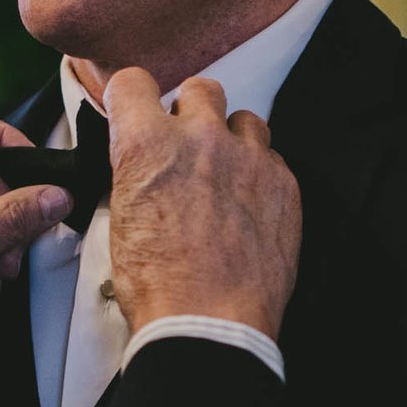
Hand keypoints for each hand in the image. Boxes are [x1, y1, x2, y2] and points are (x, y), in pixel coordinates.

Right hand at [102, 69, 300, 337]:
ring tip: (223, 178)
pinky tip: (247, 208)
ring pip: (244, 121)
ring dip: (232, 141)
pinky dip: (259, 176)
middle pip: (201, 89)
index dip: (133, 98)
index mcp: (148, 145)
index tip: (138, 109)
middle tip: (187, 148)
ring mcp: (249, 158)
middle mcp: (201, 139)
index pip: (133, 83)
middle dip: (191, 112)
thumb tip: (141, 166)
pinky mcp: (284, 183)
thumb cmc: (162, 286)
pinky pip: (272, 159)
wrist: (210, 324)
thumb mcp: (122, 221)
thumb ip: (135, 174)